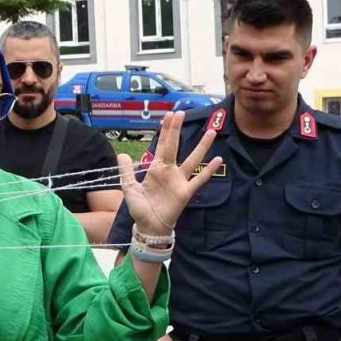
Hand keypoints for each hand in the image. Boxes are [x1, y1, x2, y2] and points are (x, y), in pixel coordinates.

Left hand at [119, 112, 221, 234]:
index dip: (165, 130)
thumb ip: (127, 171)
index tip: (169, 115)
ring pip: (192, 159)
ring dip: (202, 146)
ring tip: (211, 132)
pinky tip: (218, 159)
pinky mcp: (186, 192)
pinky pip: (199, 179)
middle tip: (181, 113)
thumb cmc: (141, 208)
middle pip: (175, 146)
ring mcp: (180, 180)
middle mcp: (170, 171)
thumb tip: (122, 154)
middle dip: (177, 130)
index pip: (162, 145)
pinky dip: (208, 170)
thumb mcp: (129, 188)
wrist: (149, 226)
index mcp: (156, 169)